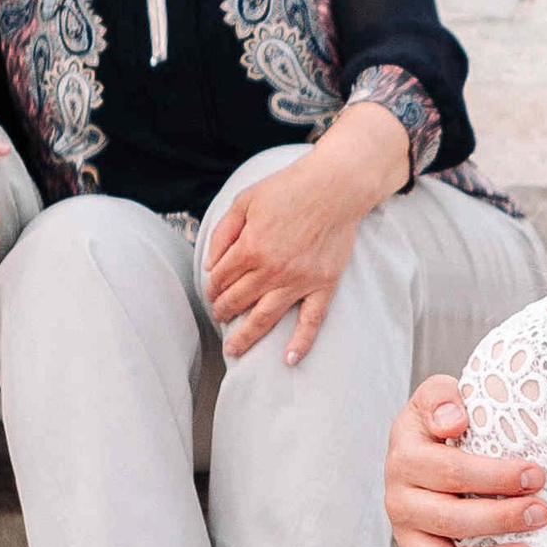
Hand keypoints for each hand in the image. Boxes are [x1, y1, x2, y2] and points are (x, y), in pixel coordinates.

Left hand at [203, 112, 402, 362]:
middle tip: (220, 314)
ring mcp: (299, 281)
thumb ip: (223, 233)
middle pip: (238, 300)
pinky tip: (289, 359)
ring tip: (233, 349)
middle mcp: (272, 270)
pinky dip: (301, 342)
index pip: (221, 278)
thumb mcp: (244, 201)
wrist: (336, 187)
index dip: (212, 286)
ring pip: (265, 318)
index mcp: (250, 248)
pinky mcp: (323, 285)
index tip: (212, 290)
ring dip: (245, 336)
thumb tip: (210, 264)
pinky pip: (311, 320)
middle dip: (223, 310)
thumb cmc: (289, 189)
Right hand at [385, 377, 546, 546]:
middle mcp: (400, 500)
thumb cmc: (443, 423)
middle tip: (543, 513)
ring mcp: (407, 537)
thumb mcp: (437, 396)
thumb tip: (455, 421)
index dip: (494, 475)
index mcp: (405, 457)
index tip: (537, 474)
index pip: (449, 470)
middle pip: (449, 519)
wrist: (424, 451)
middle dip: (501, 518)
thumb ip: (440, 398)